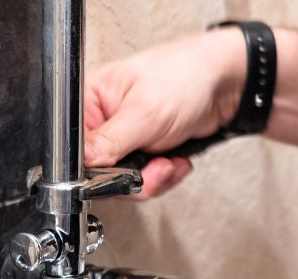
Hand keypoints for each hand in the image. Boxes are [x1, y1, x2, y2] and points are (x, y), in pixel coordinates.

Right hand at [84, 29, 245, 197]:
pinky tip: (173, 162)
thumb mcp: (143, 112)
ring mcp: (120, 141)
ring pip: (120, 183)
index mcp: (88, 102)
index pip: (73, 149)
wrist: (225, 84)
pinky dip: (160, 178)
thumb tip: (80, 165)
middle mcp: (100, 123)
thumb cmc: (185, 76)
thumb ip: (109, 143)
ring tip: (168, 162)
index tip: (119, 172)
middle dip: (131, 178)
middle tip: (155, 168)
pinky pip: (139, 182)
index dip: (94, 169)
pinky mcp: (138, 153)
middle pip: (96, 173)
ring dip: (151, 179)